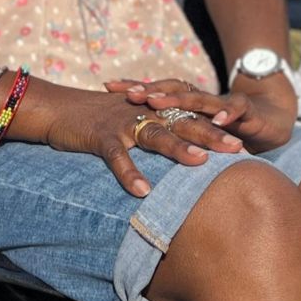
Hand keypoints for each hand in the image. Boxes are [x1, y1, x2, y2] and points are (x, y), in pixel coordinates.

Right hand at [34, 88, 235, 198]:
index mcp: (152, 111)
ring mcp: (122, 123)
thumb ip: (154, 133)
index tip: (243, 143)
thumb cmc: (95, 119)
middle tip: (238, 150)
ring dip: (178, 149)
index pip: (190, 118)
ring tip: (201, 164)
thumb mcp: (129, 122)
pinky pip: (117, 156)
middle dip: (210, 136)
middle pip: (182, 123)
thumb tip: (181, 156)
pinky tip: (143, 191)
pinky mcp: (100, 136)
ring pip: (155, 135)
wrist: (56, 108)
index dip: (216, 129)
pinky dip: (130, 173)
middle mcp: (142, 113)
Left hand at [106, 78, 293, 153]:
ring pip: (200, 97)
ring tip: (158, 102)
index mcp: (188, 101)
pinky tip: (219, 120)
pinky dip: (228, 113)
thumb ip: (168, 137)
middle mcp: (202, 98)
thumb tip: (132, 143)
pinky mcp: (247, 111)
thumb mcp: (193, 134)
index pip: (158, 89)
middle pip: (173, 89)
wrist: (268, 120)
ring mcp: (223, 103)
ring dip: (180, 99)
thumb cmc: (223, 130)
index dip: (134, 86)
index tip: (106, 85)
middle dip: (151, 90)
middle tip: (130, 94)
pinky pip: (238, 108)